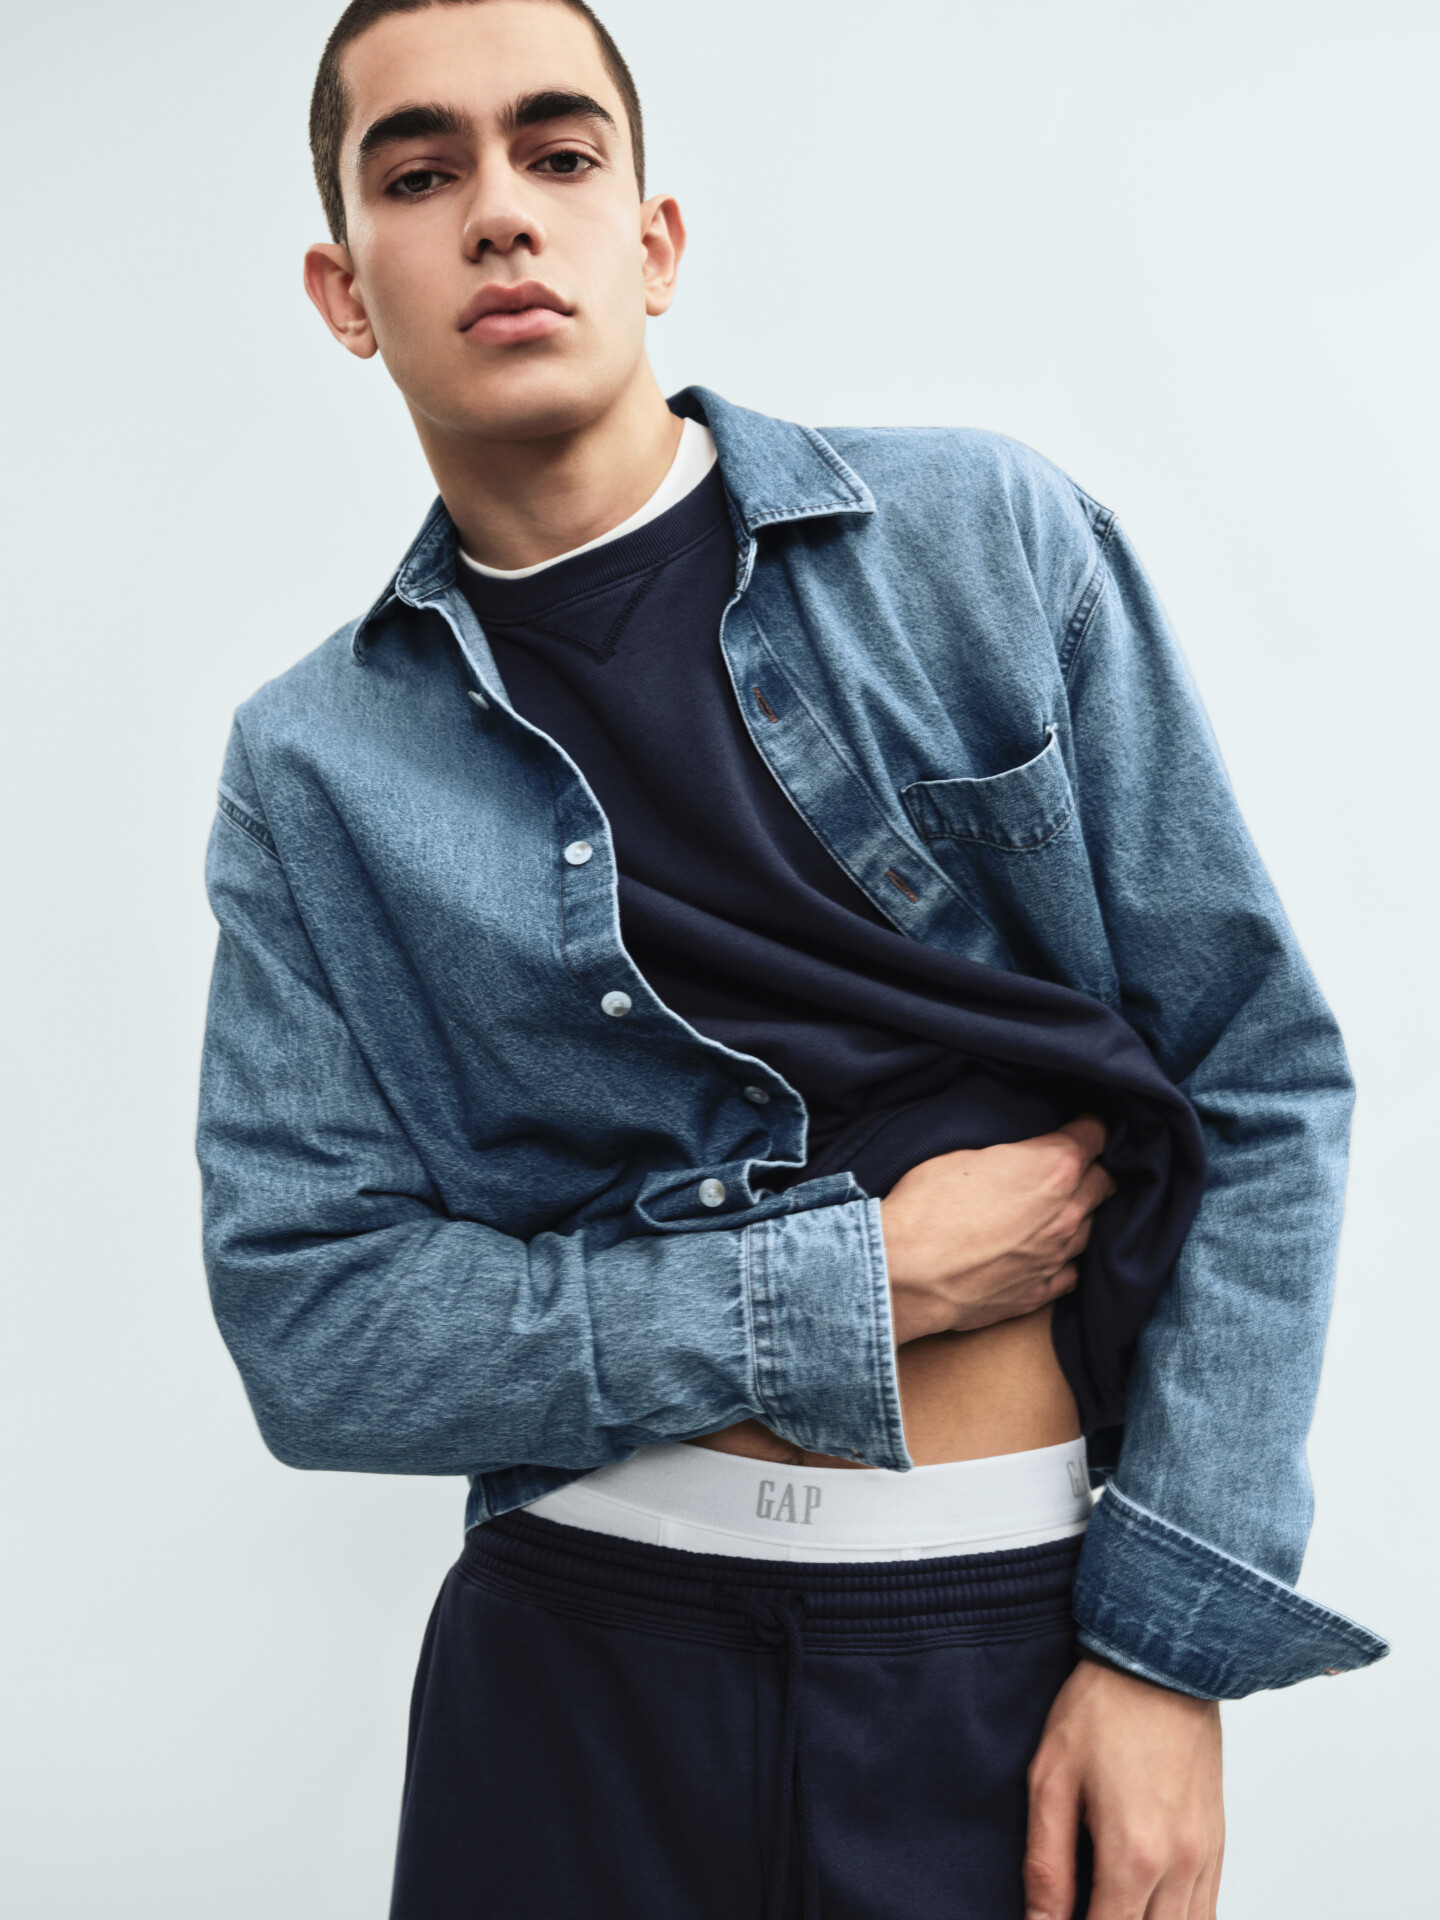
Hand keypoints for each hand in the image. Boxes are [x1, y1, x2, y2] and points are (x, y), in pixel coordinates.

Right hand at [879, 1117, 1115, 1344]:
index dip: (1086, 1128)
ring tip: (1051, 1211)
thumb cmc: (927, 1206)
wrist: (904, 1272)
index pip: (1094, 1136)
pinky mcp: (1038, 1292)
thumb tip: (1018, 1160)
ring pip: (1089, 1228)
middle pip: (1103, 1183)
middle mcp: (1067, 1213)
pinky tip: (1042, 1253)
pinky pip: (1069, 1272)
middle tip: (1067, 1168)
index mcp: (1053, 1168)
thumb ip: (1011, 1157)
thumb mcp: (965, 1155)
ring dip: (1077, 1215)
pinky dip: (1060, 1259)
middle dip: (1090, 1171)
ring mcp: (1056, 1257)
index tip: (1079, 1126)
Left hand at [1024, 1656, 1223, 1919]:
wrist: (1161, 1661)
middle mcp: (1179, 1863)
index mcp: (1132, 1852)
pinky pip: (1208, 1909)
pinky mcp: (1218, 1842)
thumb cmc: (1104, 1708)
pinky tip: (1147, 1908)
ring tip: (1109, 1906)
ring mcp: (1205, 1855)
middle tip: (1081, 1908)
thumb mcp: (1051, 1779)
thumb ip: (1047, 1862)